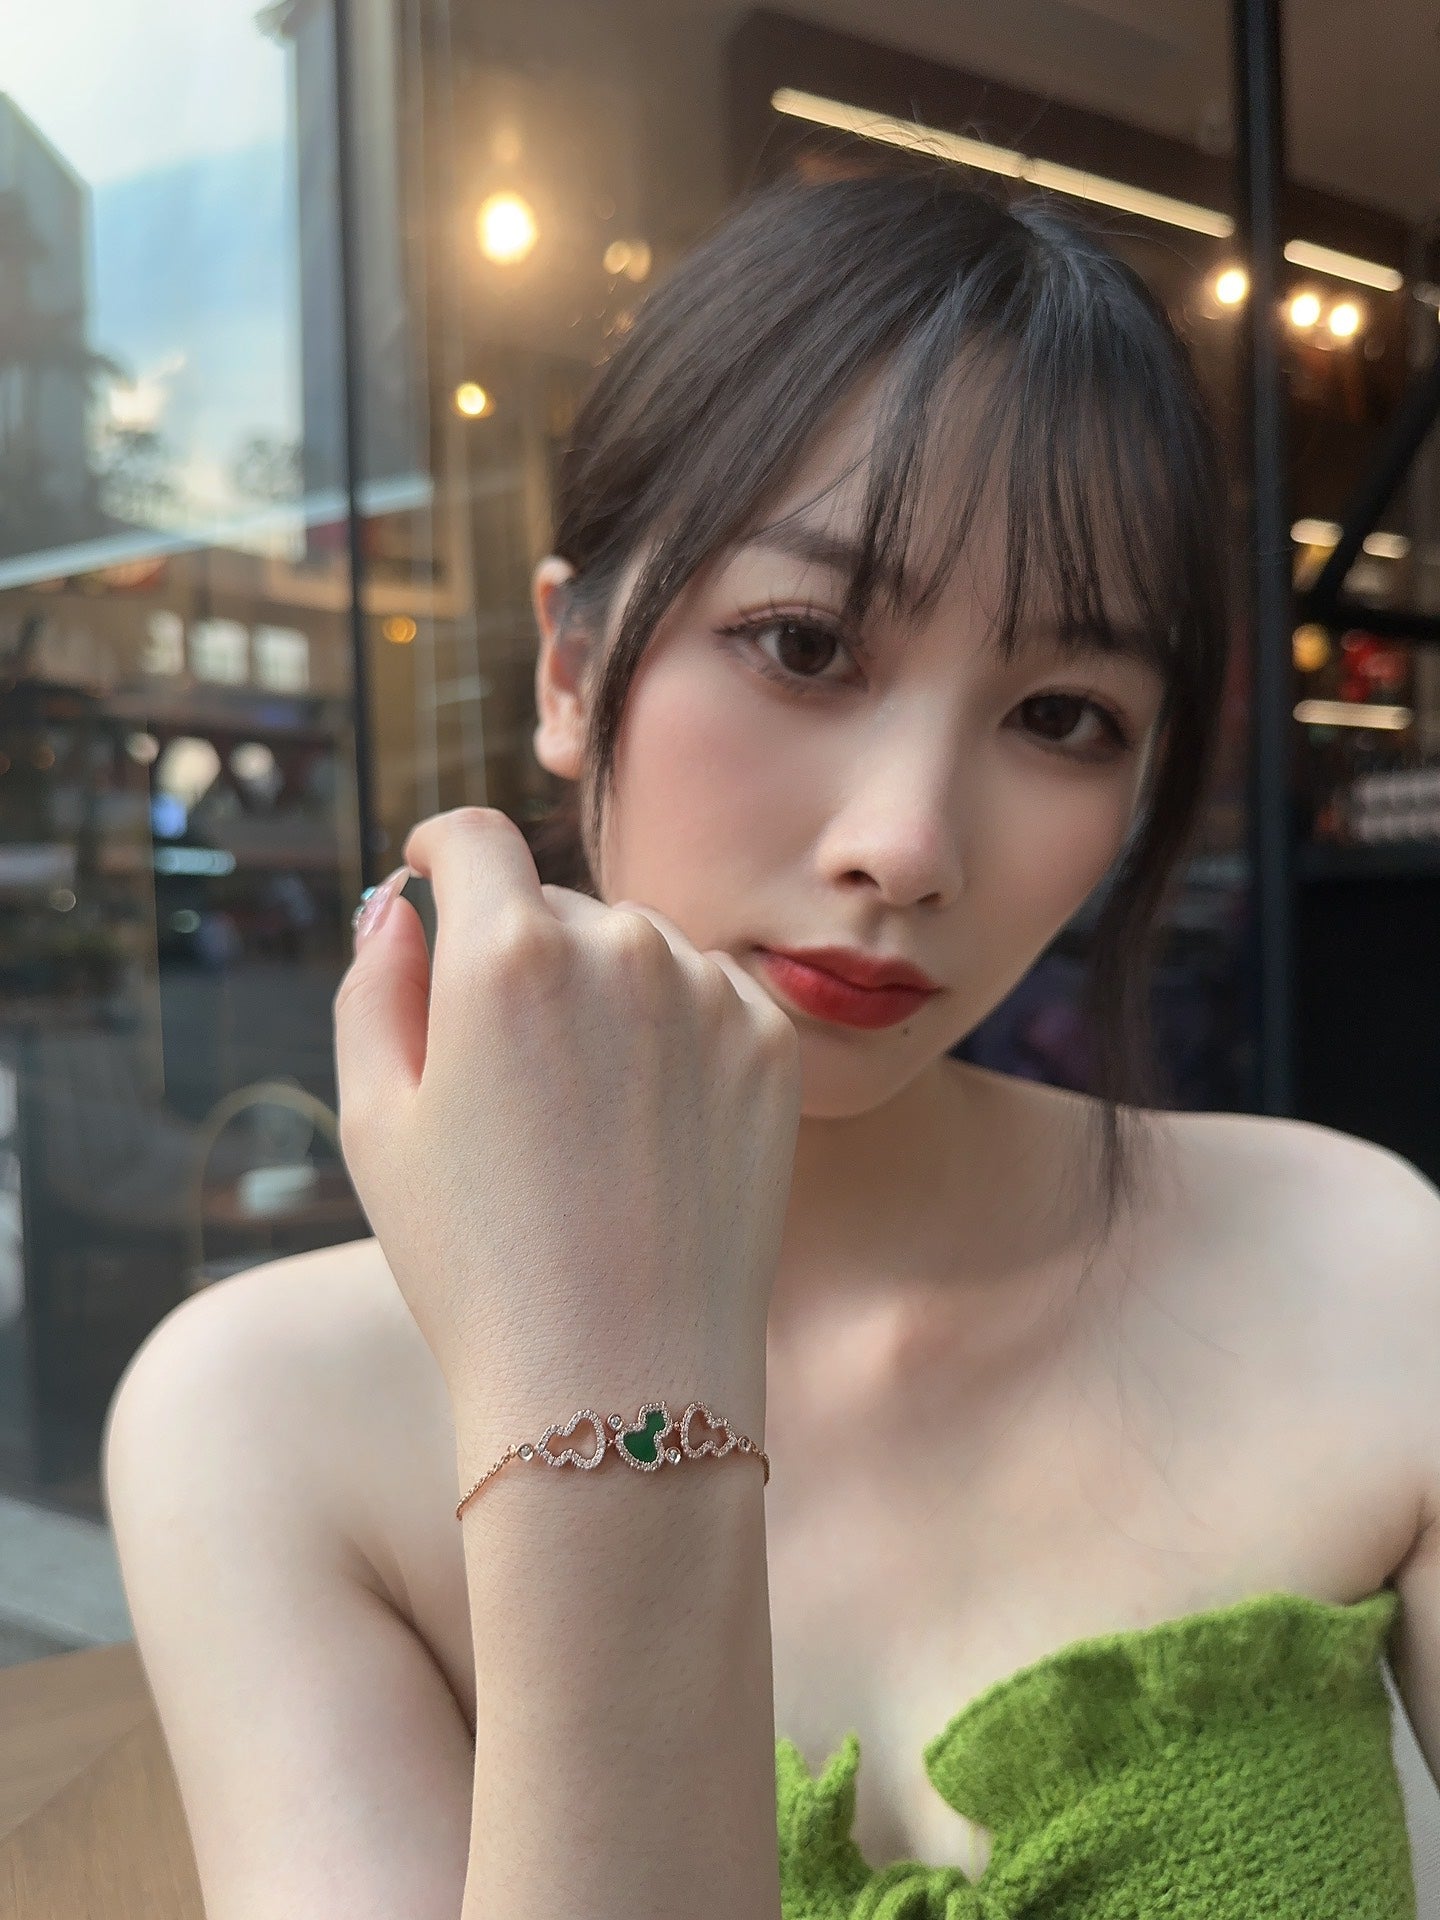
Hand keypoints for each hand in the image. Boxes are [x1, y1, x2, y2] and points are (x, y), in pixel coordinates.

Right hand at [332, 808, 801, 1438]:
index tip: (433, 872)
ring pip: (635, 946)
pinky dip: (673, 1027)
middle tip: (504, 1071)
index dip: (441, 849)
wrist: (620, 1376)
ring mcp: (707, 991)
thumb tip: (396, 903)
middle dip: (518, 951)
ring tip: (581, 1118)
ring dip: (602, 989)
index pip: (473, 837)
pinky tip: (648, 1124)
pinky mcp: (769, 1041)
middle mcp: (619, 945)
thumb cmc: (476, 1260)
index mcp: (506, 953)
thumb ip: (374, 984)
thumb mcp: (376, 1122)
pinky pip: (705, 992)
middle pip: (553, 902)